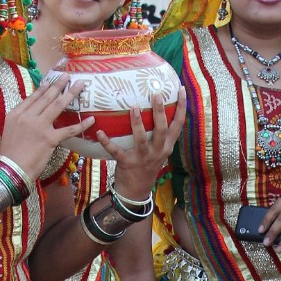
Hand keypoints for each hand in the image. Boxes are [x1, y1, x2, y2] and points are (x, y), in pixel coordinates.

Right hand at [1, 73, 94, 180]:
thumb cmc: (10, 154)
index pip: (33, 97)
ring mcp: (39, 127)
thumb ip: (20, 120)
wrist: (10, 169)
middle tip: (68, 76)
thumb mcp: (10, 130)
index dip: (44, 88)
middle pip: (47, 97)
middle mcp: (28, 117)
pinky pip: (69, 130)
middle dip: (59, 85)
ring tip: (80, 85)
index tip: (51, 80)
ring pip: (58, 106)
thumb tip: (31, 113)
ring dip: (71, 94)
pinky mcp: (49, 139)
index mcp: (16, 114)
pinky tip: (91, 119)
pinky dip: (82, 125)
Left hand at [102, 88, 186, 202]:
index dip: (182, 107)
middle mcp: (158, 151)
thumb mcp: (159, 151)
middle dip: (160, 112)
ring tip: (133, 108)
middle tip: (156, 95)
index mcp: (167, 146)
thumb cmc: (147, 165)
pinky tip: (99, 132)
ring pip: (142, 139)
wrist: (136, 191)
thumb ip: (160, 134)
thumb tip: (157, 107)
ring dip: (137, 123)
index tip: (182, 90)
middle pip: (162, 130)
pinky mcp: (127, 163)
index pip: (178, 125)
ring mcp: (143, 158)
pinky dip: (107, 142)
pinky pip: (116, 151)